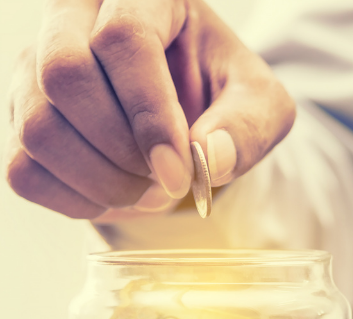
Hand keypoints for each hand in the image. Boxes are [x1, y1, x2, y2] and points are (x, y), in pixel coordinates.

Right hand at [5, 0, 294, 219]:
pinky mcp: (21, 117)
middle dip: (123, 149)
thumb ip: (249, 126)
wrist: (190, 118)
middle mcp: (73, 18)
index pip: (124, 40)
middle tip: (168, 181)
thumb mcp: (261, 105)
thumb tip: (209, 158)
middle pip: (65, 75)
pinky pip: (23, 169)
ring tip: (151, 190)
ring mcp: (36, 67)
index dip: (150, 115)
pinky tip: (117, 195)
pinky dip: (76, 200)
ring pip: (39, 127)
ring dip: (103, 181)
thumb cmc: (225, 96)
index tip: (181, 173)